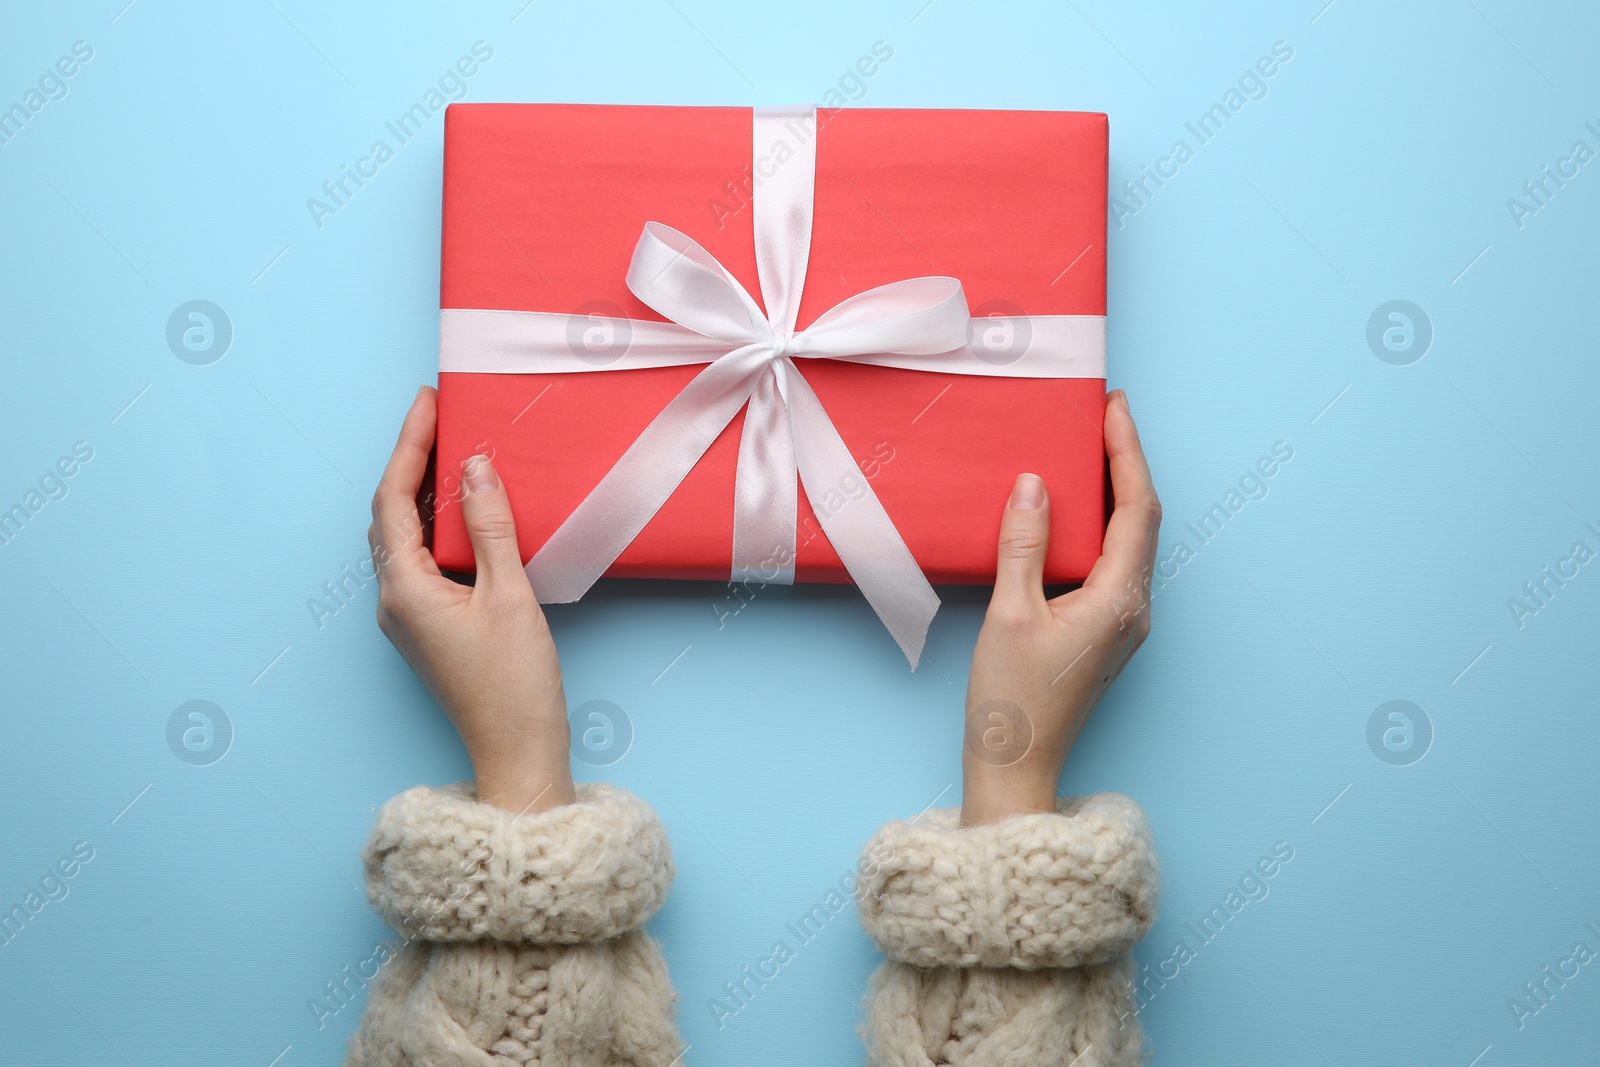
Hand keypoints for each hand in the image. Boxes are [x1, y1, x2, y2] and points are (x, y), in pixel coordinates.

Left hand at [368, 386, 573, 814]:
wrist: (517, 754)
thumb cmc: (514, 685)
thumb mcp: (510, 595)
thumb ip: (491, 526)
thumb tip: (475, 466)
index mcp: (404, 590)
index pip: (394, 499)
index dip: (409, 445)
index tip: (428, 403)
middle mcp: (394, 601)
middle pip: (391, 515)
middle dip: (412, 462)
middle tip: (441, 417)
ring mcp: (408, 617)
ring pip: (404, 537)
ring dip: (425, 493)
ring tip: (454, 452)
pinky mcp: (429, 628)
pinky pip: (422, 560)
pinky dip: (439, 525)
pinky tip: (467, 512)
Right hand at [961, 390, 1159, 825]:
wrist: (1016, 768)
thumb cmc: (1012, 702)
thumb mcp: (1009, 614)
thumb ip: (1023, 545)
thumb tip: (1036, 484)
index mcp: (1119, 600)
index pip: (1135, 508)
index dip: (1127, 452)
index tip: (1112, 408)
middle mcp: (1133, 609)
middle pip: (1142, 520)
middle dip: (1125, 464)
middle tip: (1101, 417)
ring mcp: (1123, 623)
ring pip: (1130, 541)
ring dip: (1114, 492)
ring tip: (1088, 451)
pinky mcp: (1105, 633)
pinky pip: (1113, 563)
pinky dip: (1100, 525)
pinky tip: (1072, 512)